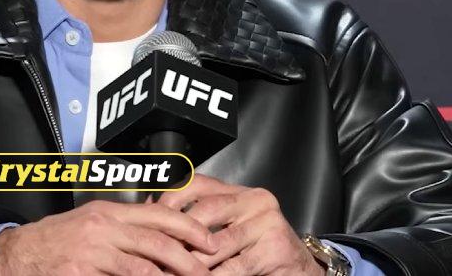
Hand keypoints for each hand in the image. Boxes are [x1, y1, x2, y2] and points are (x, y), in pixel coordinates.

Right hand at [0, 198, 218, 275]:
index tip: (208, 241)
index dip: (189, 227)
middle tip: (206, 271)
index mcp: (109, 212)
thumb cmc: (55, 242)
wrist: (17, 254)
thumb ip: (124, 230)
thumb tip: (162, 240)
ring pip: (142, 267)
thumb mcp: (92, 225)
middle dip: (188, 258)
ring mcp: (91, 252)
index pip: (160, 214)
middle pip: (157, 241)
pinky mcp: (81, 273)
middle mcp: (102, 228)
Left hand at [153, 174, 324, 275]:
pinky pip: (234, 267)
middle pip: (204, 211)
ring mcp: (267, 222)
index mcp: (240, 191)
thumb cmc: (259, 249)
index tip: (152, 218)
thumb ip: (201, 220)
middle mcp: (255, 200)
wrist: (299, 268)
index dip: (171, 199)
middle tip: (160, 252)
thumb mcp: (231, 227)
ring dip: (192, 262)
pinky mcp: (275, 248)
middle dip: (179, 236)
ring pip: (216, 243)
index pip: (198, 184)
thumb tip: (156, 217)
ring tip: (175, 269)